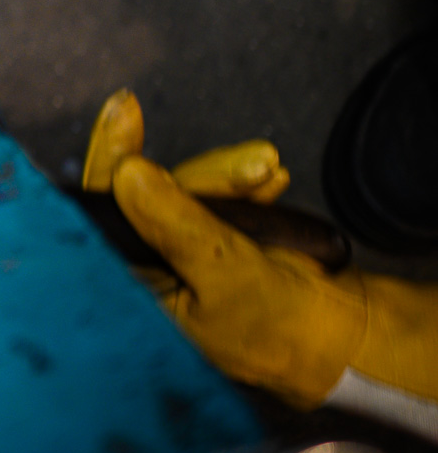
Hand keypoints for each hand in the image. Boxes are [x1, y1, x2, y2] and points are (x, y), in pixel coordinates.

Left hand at [82, 90, 437, 416]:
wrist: (349, 342)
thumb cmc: (288, 333)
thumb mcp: (232, 282)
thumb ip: (181, 230)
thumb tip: (128, 175)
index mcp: (136, 289)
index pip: (103, 218)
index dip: (109, 159)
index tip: (124, 110)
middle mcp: (148, 265)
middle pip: (149, 193)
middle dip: (207, 174)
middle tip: (258, 163)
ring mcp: (179, 246)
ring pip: (187, 188)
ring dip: (233, 175)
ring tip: (272, 172)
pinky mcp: (212, 232)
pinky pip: (218, 193)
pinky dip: (246, 183)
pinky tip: (273, 177)